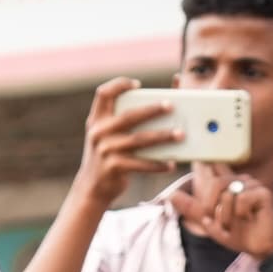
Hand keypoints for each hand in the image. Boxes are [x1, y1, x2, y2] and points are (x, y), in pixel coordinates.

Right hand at [72, 78, 179, 209]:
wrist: (92, 187)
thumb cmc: (109, 154)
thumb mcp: (108, 134)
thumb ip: (124, 118)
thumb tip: (157, 101)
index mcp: (97, 119)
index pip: (104, 94)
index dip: (119, 85)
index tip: (137, 84)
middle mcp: (99, 132)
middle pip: (129, 116)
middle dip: (152, 110)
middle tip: (171, 106)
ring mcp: (105, 150)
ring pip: (139, 140)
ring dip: (162, 136)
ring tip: (180, 134)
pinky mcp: (113, 168)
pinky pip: (140, 164)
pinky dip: (157, 164)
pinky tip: (170, 163)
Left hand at [169, 164, 272, 258]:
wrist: (258, 247)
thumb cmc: (237, 233)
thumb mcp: (209, 221)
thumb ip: (192, 208)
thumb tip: (171, 195)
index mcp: (227, 183)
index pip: (213, 165)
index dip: (203, 162)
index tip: (196, 159)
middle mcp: (239, 180)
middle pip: (215, 184)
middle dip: (212, 209)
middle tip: (221, 223)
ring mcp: (252, 184)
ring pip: (227, 195)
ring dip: (226, 216)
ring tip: (236, 224)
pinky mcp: (262, 192)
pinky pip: (241, 200)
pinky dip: (240, 215)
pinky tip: (249, 219)